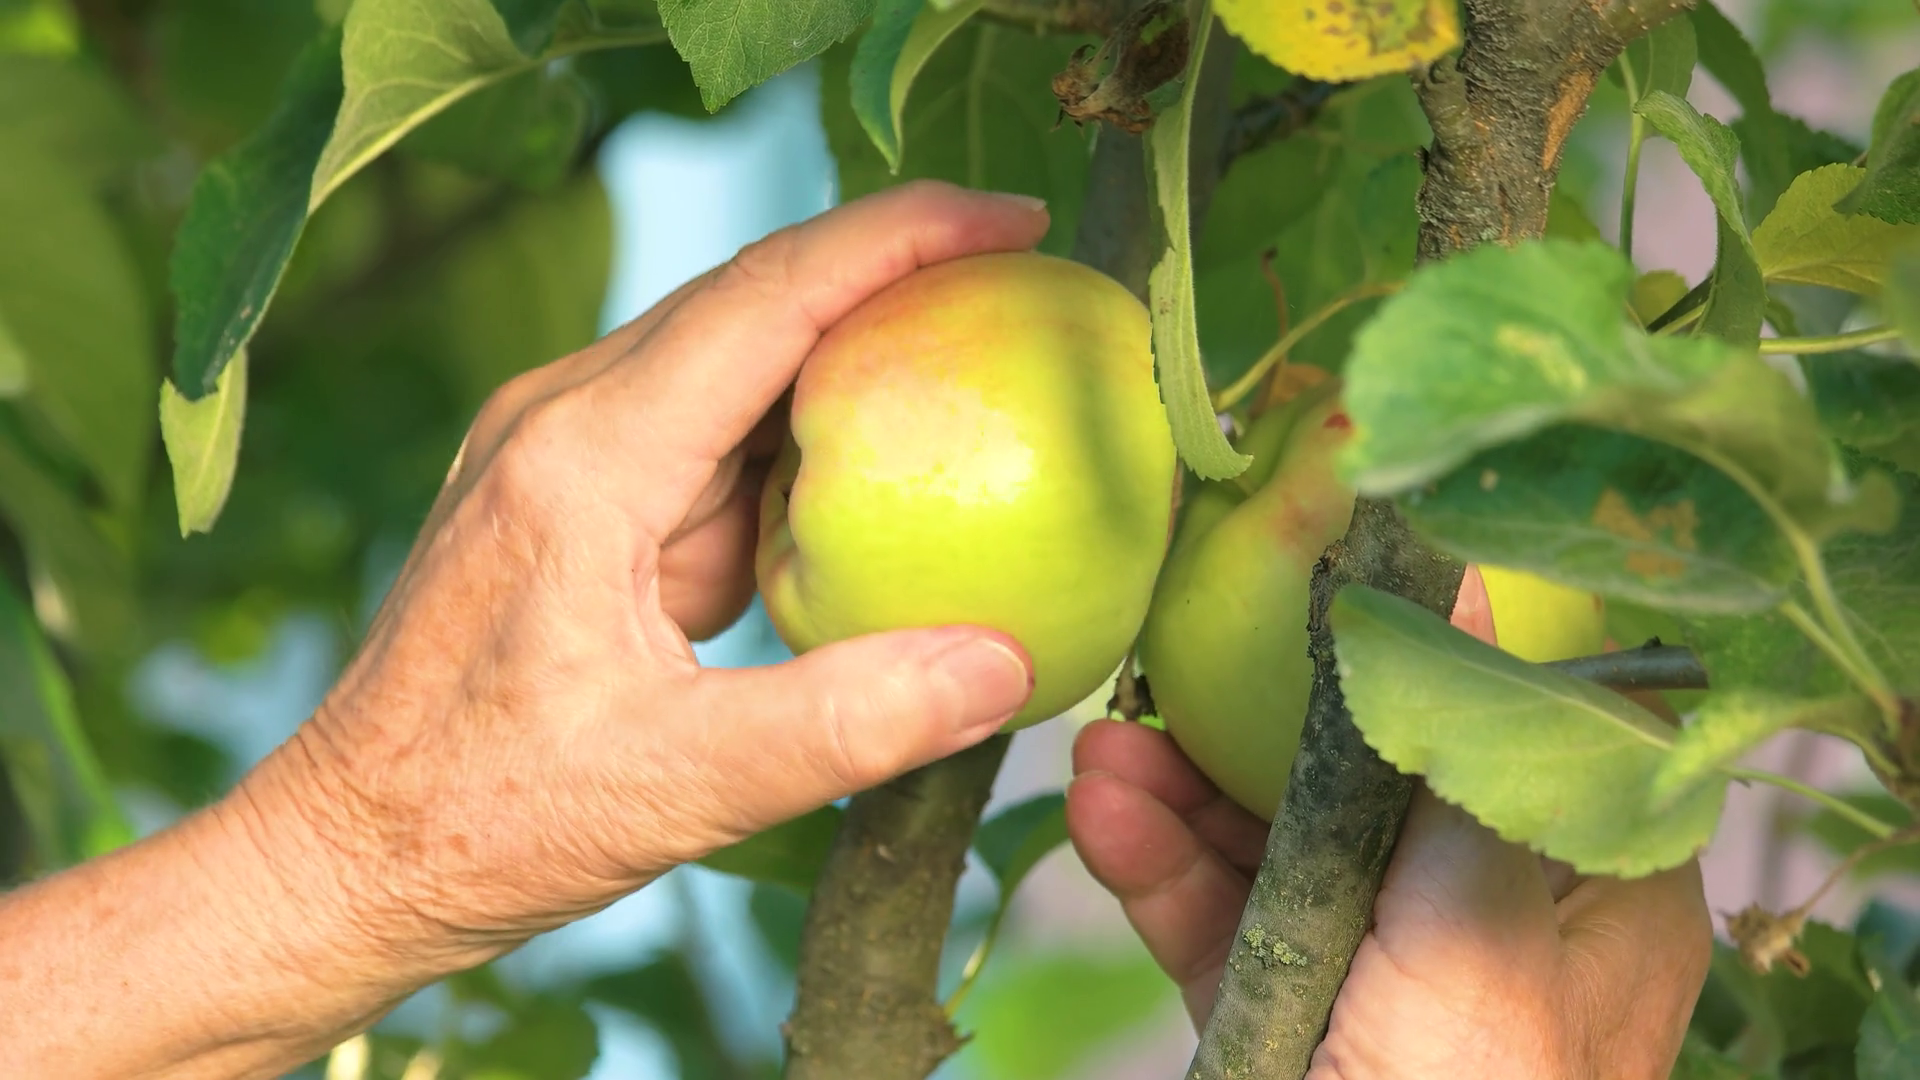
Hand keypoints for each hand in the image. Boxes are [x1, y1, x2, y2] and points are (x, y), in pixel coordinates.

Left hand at [0, 181, 1049, 1078]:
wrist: (348, 852)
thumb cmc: (483, 822)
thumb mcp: (675, 788)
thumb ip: (846, 724)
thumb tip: (1006, 666)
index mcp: (584, 459)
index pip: (767, 299)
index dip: (898, 240)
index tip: (1013, 221)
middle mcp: (564, 419)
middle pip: (752, 296)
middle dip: (891, 264)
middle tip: (1023, 266)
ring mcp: (561, 450)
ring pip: (731, 355)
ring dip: (847, 342)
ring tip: (975, 342)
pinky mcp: (574, 496)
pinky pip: (709, 429)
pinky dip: (801, 427)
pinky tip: (876, 450)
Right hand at [1065, 573, 1712, 1078]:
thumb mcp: (1476, 932)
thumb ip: (1454, 758)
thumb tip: (1458, 588)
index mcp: (1589, 894)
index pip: (1512, 729)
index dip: (1427, 648)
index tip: (1334, 578)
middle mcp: (1487, 918)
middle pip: (1370, 779)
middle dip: (1259, 723)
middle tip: (1173, 660)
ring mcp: (1380, 969)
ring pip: (1278, 846)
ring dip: (1186, 793)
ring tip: (1106, 743)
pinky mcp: (1288, 1014)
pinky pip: (1224, 923)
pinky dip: (1162, 870)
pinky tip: (1102, 811)